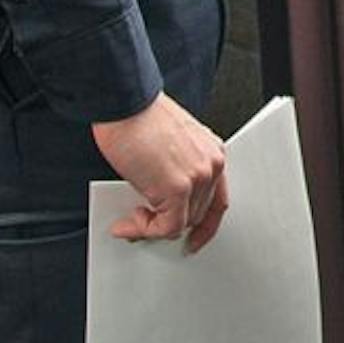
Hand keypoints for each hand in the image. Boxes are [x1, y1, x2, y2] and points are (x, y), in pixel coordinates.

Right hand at [91, 91, 228, 252]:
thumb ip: (174, 174)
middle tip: (144, 225)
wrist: (126, 104)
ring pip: (181, 223)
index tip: (195, 238)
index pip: (218, 199)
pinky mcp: (177, 188)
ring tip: (131, 219)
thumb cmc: (139, 118)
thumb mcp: (169, 146)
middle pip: (197, 215)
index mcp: (212, 152)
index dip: (205, 224)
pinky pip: (165, 227)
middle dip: (170, 224)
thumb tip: (158, 206)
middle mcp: (212, 164)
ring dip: (152, 227)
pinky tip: (127, 224)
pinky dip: (143, 230)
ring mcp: (197, 177)